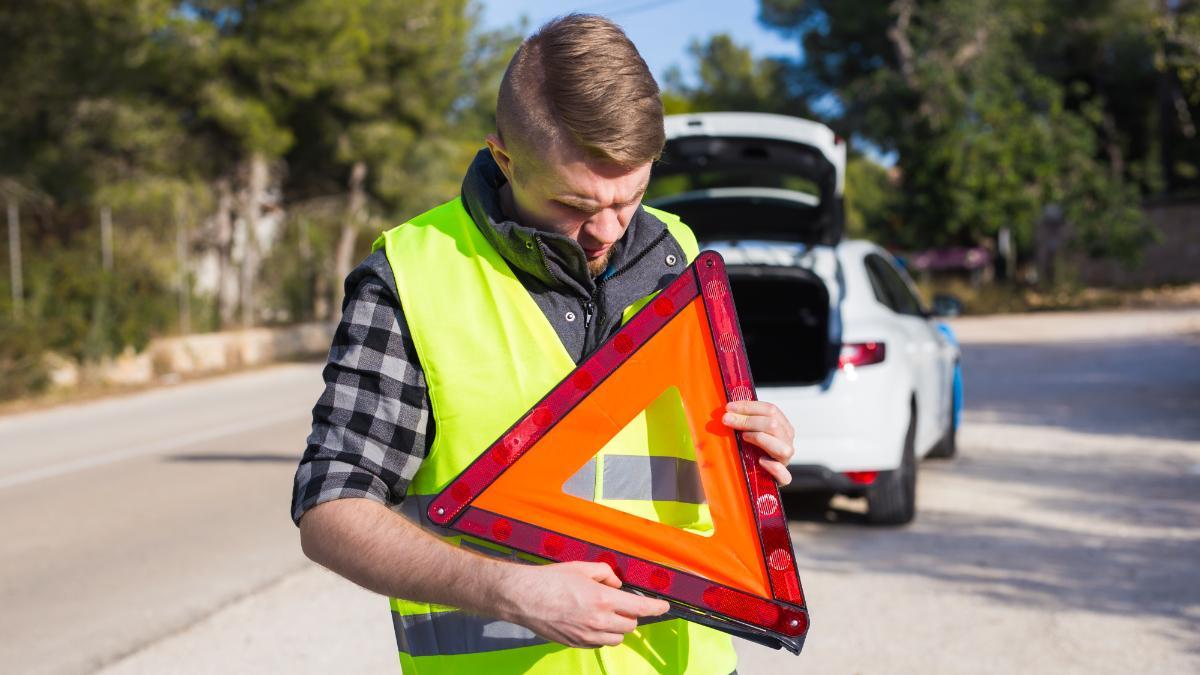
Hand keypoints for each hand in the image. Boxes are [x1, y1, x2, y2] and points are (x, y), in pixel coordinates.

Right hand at [498, 561, 669, 647]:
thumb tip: (617, 584)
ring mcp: (587, 635)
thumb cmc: (551, 580)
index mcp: (603, 599)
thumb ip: (605, 574)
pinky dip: (602, 635)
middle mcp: (598, 621)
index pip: (640, 607)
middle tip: (620, 603)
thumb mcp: (581, 568)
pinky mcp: (576, 643)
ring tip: (604, 614)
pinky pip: (599, 643)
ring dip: (617, 628)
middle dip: (630, 615)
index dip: (656, 608)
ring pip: (617, 638)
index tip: (664, 606)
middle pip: (630, 625)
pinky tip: (589, 622)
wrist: (524, 598)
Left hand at [722, 400, 794, 485]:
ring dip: (759, 438)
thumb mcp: (752, 430)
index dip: (749, 406)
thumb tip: (728, 410)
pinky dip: (774, 468)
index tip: (729, 407)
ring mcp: (786, 459)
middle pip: (773, 425)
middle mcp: (787, 441)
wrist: (757, 474)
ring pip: (781, 447)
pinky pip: (784, 476)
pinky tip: (761, 461)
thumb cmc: (751, 448)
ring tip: (743, 437)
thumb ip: (746, 419)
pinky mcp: (782, 478)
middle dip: (747, 420)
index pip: (770, 410)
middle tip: (727, 420)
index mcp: (783, 426)